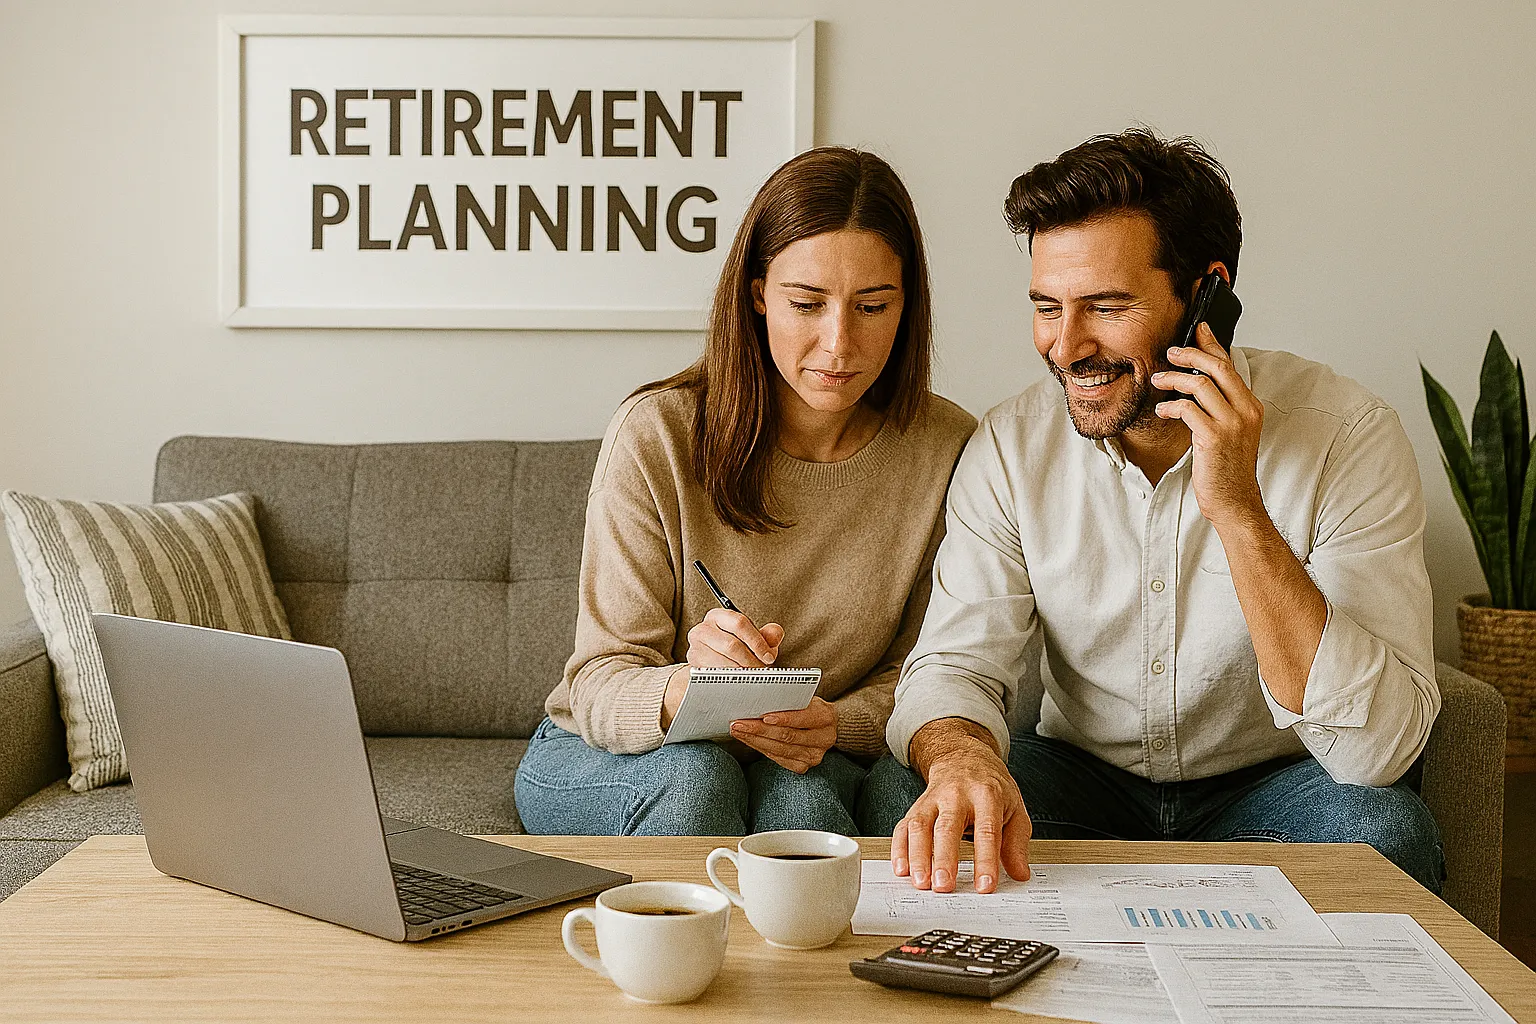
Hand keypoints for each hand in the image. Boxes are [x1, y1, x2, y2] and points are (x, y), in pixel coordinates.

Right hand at [660, 609, 785, 728]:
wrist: (710, 664)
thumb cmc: (734, 648)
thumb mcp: (751, 639)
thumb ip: (767, 635)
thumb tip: (776, 634)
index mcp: (718, 616)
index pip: (739, 623)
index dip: (757, 641)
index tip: (768, 657)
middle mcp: (702, 629)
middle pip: (731, 645)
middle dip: (750, 661)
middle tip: (761, 671)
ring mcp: (695, 648)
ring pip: (722, 663)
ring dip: (741, 673)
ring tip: (752, 677)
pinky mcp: (692, 666)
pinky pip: (714, 676)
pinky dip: (729, 681)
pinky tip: (738, 682)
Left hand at [730, 697, 837, 773]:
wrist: (824, 726)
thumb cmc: (809, 707)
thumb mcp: (804, 698)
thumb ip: (789, 699)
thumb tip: (761, 696)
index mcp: (826, 717)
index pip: (802, 718)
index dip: (783, 718)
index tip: (763, 716)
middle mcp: (824, 739)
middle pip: (788, 736)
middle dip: (760, 729)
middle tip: (739, 723)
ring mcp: (814, 755)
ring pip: (780, 749)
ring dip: (755, 740)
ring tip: (739, 731)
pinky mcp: (804, 765)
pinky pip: (779, 759)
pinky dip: (761, 749)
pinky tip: (749, 740)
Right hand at [892, 719, 1031, 893]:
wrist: (964, 757)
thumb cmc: (991, 787)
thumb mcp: (1015, 810)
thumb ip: (1016, 844)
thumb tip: (1019, 873)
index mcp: (987, 795)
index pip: (987, 830)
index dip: (986, 860)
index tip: (985, 886)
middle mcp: (956, 795)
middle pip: (948, 827)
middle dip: (944, 858)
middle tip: (944, 885)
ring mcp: (933, 800)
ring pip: (920, 826)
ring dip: (918, 856)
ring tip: (922, 882)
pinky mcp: (916, 807)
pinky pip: (904, 827)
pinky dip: (900, 849)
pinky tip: (902, 869)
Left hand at [1153, 322, 1265, 528]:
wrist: (1234, 501)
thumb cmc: (1226, 468)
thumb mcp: (1229, 431)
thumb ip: (1220, 406)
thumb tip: (1197, 382)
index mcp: (1251, 406)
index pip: (1231, 365)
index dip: (1213, 344)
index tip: (1199, 328)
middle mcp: (1246, 410)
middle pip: (1218, 367)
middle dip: (1191, 353)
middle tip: (1170, 352)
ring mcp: (1232, 423)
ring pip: (1200, 384)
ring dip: (1174, 378)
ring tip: (1158, 380)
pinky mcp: (1214, 437)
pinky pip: (1188, 409)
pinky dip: (1171, 405)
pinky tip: (1162, 409)